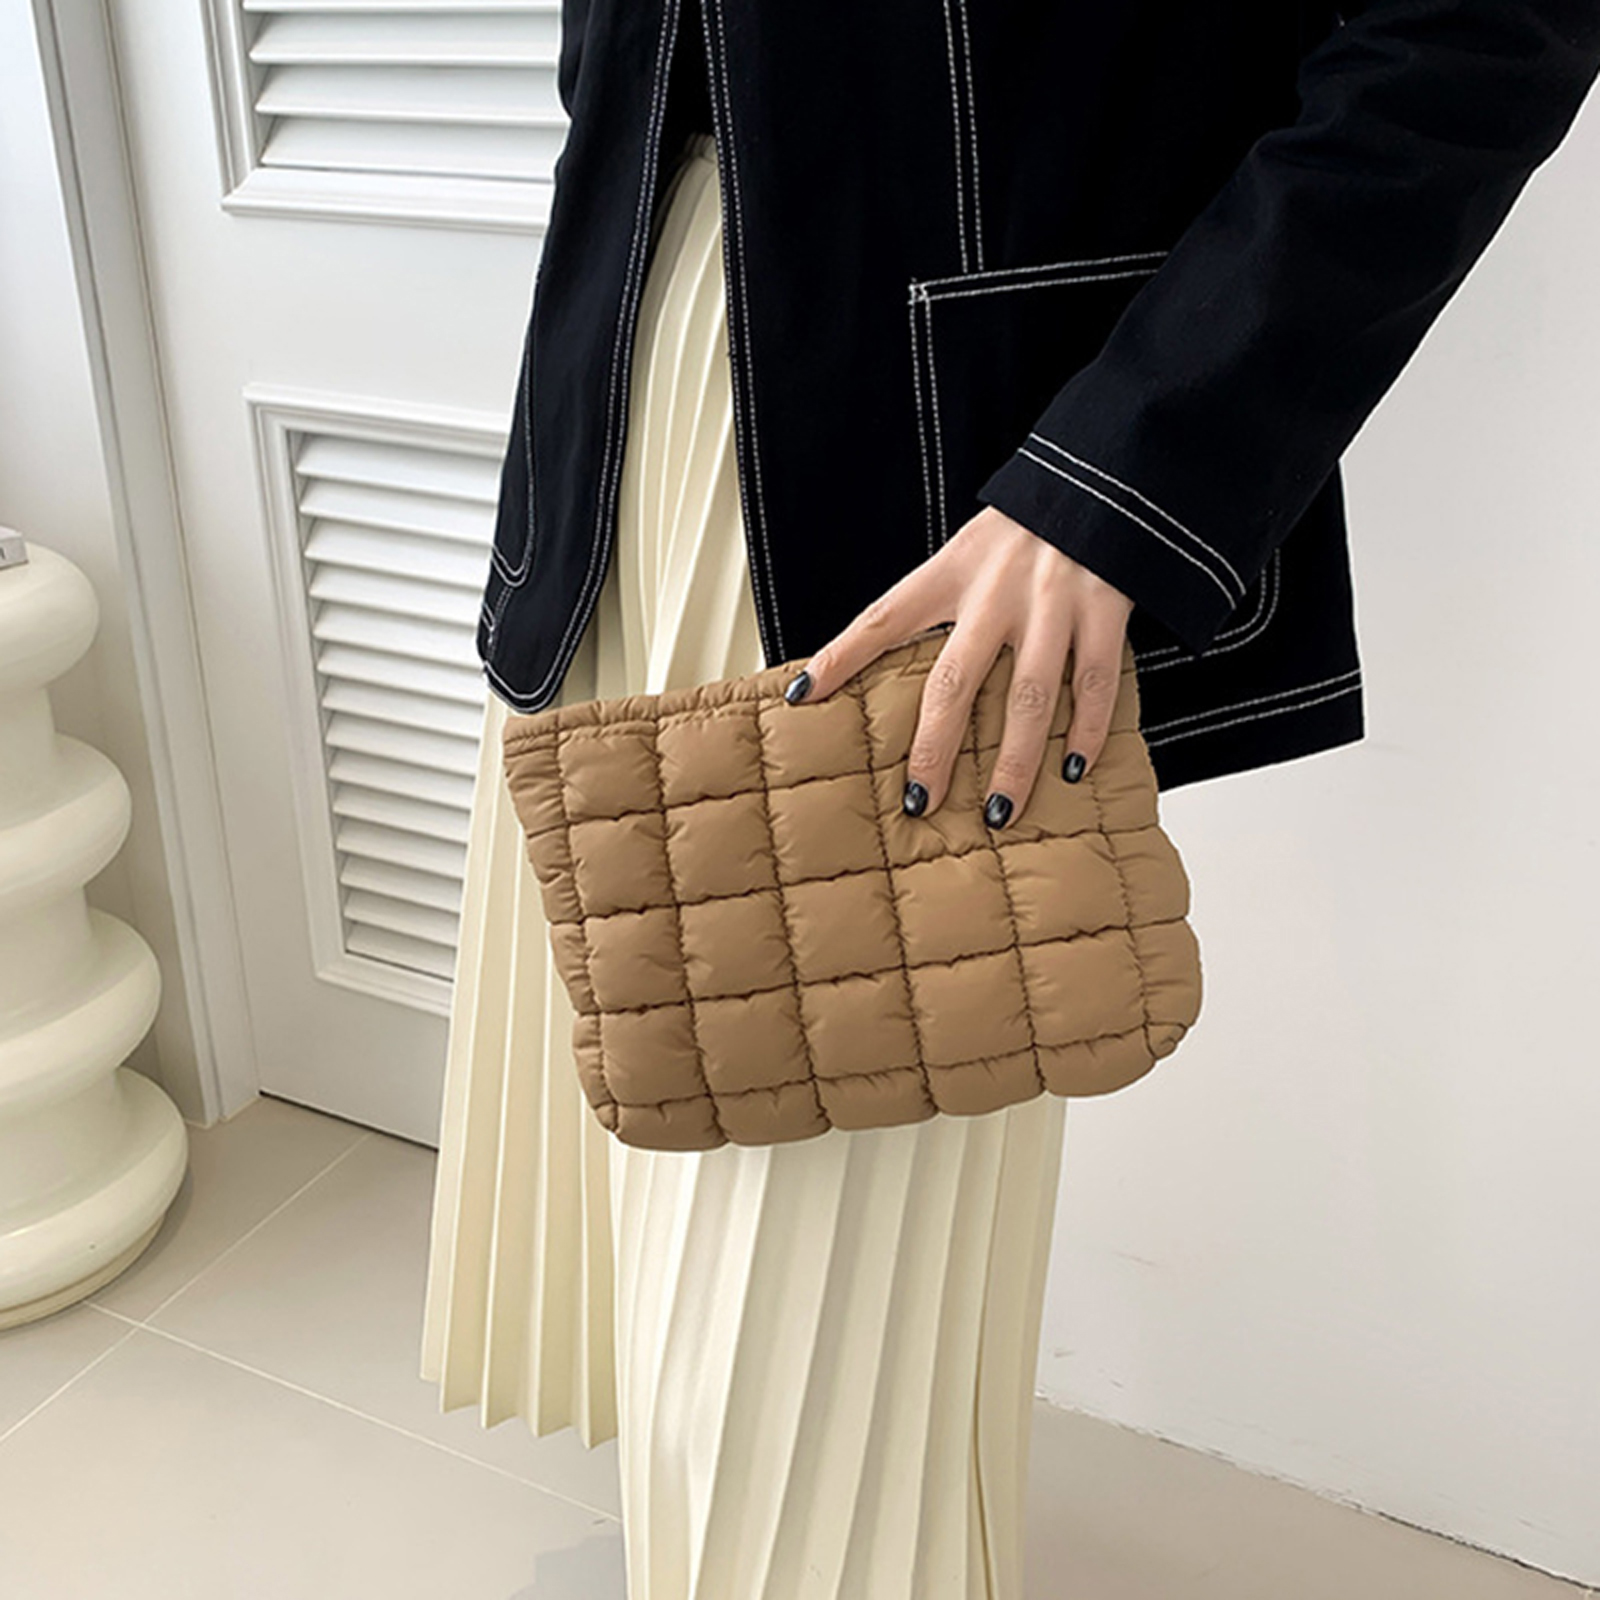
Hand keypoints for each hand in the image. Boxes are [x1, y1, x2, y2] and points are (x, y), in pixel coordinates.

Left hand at [780, 506, 1134, 825]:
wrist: (1106, 473)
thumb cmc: (1031, 522)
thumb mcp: (973, 546)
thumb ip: (944, 599)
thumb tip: (900, 659)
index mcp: (954, 570)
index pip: (884, 617)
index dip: (841, 656)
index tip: (804, 697)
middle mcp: (997, 591)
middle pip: (954, 682)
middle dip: (934, 748)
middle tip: (918, 802)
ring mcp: (1052, 604)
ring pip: (1027, 698)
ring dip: (1013, 762)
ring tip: (997, 811)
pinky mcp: (1105, 611)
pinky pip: (1092, 684)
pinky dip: (1084, 731)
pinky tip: (1072, 769)